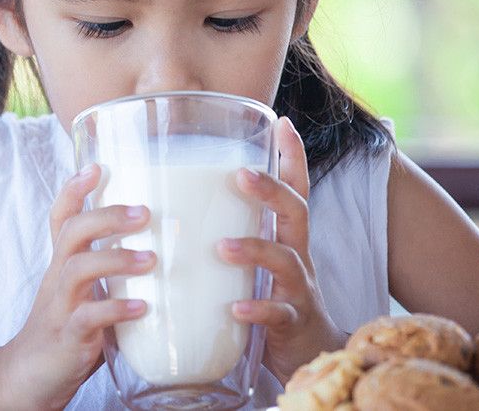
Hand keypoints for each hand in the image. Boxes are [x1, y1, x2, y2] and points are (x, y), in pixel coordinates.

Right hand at [0, 164, 155, 409]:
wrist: (27, 378)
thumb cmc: (67, 333)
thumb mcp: (87, 296)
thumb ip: (115, 277)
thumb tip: (170, 258)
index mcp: (62, 266)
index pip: (61, 218)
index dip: (74, 189)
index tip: (96, 165)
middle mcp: (58, 279)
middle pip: (71, 232)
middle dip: (106, 216)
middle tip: (144, 212)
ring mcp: (60, 307)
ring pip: (78, 268)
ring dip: (116, 259)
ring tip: (152, 260)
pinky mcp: (67, 337)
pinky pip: (89, 318)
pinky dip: (117, 309)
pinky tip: (142, 307)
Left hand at [215, 116, 345, 383]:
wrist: (305, 356)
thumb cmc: (268, 299)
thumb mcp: (252, 260)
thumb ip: (226, 230)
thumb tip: (173, 204)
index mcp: (284, 236)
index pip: (294, 189)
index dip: (292, 157)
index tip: (283, 123)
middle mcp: (296, 256)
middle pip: (296, 212)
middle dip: (271, 190)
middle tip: (241, 175)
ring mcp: (297, 290)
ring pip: (286, 261)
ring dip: (255, 250)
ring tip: (222, 248)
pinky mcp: (291, 325)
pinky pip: (278, 314)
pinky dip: (257, 310)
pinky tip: (235, 308)